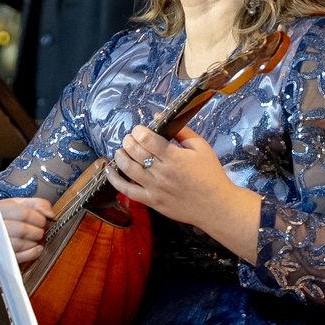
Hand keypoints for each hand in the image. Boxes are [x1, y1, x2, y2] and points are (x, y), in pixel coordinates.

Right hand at [0, 195, 51, 270]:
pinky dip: (32, 253)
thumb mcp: (21, 204)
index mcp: (1, 210)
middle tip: (41, 230)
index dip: (38, 217)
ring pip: (20, 244)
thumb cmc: (9, 216)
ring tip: (37, 238)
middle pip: (22, 229)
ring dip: (35, 242)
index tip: (43, 220)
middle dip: (37, 231)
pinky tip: (36, 248)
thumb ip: (38, 204)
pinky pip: (19, 257)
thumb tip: (50, 214)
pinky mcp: (3, 257)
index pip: (23, 213)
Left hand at [105, 125, 261, 262]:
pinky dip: (114, 179)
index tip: (139, 129)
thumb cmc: (211, 174)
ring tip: (121, 150)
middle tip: (130, 138)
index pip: (146, 138)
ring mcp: (154, 188)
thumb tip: (159, 118)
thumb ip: (181, 131)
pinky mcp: (151, 201)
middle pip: (134, 151)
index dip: (138, 130)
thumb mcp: (201, 147)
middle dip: (128, 140)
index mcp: (173, 157)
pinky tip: (108, 170)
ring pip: (127, 168)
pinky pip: (127, 190)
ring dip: (120, 156)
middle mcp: (161, 172)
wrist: (215, 205)